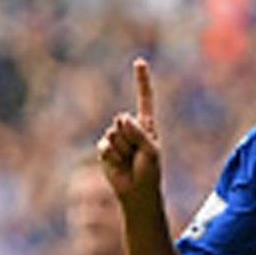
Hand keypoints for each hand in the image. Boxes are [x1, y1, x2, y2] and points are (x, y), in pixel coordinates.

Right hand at [96, 59, 162, 212]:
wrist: (136, 192)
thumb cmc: (149, 171)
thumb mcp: (151, 150)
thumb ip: (139, 132)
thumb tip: (122, 117)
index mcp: (146, 125)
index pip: (144, 99)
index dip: (141, 81)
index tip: (139, 61)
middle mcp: (130, 128)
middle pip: (123, 121)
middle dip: (131, 138)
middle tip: (138, 155)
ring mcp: (116, 138)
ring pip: (113, 134)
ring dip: (123, 150)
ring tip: (129, 162)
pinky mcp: (104, 150)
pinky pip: (104, 146)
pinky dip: (112, 157)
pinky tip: (118, 165)